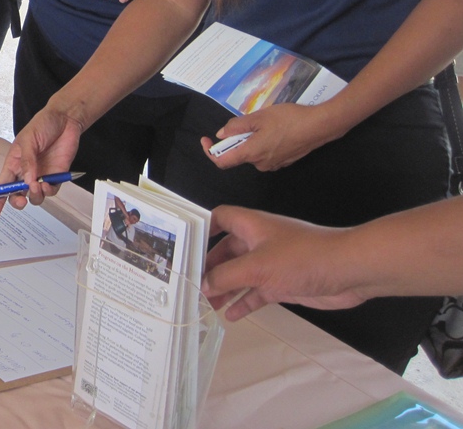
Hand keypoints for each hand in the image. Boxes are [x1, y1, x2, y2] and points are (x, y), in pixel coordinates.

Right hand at [0, 103, 82, 219]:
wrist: (65, 119)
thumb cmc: (42, 125)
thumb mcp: (28, 141)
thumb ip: (27, 162)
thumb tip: (27, 181)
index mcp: (14, 163)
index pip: (2, 185)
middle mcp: (26, 172)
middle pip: (18, 195)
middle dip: (17, 201)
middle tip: (21, 199)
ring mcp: (41, 175)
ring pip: (35, 196)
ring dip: (35, 196)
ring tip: (37, 186)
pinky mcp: (56, 176)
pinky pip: (51, 191)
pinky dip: (48, 191)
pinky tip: (48, 184)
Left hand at [202, 102, 337, 171]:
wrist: (320, 126)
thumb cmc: (289, 119)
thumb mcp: (259, 117)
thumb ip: (237, 126)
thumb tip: (221, 134)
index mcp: (251, 153)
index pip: (222, 162)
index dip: (210, 152)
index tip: (206, 140)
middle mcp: (261, 164)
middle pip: (238, 155)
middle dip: (235, 140)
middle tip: (243, 122)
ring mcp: (274, 164)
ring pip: (253, 153)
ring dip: (250, 140)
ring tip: (263, 122)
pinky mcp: (284, 161)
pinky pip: (265, 153)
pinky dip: (262, 143)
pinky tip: (274, 129)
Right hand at [203, 205, 364, 320]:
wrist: (349, 271)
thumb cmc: (302, 257)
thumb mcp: (257, 266)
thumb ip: (226, 276)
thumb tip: (203, 285)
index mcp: (251, 226)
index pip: (220, 218)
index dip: (203, 228)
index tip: (185, 245)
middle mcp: (259, 242)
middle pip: (227, 251)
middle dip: (210, 268)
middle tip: (191, 284)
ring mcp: (271, 264)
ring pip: (240, 275)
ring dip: (225, 288)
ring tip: (206, 305)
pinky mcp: (283, 283)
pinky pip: (257, 292)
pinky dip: (244, 302)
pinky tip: (231, 315)